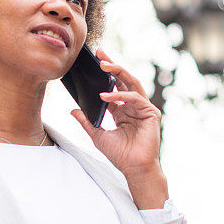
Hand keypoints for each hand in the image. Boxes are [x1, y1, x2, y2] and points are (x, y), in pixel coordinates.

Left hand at [70, 48, 162, 177]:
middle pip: (123, 80)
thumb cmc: (120, 155)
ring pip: (132, 83)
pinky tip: (106, 96)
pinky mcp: (151, 113)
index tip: (94, 61)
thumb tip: (73, 110)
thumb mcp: (97, 135)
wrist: (134, 169)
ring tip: (103, 66)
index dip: (105, 74)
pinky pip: (135, 98)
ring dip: (118, 72)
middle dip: (112, 65)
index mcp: (122, 110)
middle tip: (100, 54)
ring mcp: (143, 108)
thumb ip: (86, 122)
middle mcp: (133, 106)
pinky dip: (121, 95)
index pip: (114, 87)